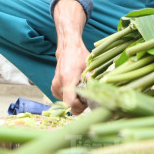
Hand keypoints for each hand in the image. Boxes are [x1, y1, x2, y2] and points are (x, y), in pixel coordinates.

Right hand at [52, 0, 89, 114]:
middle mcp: (58, 84)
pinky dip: (70, 96)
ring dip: (75, 100)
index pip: (70, 103)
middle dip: (79, 104)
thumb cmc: (80, 55)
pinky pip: (63, 98)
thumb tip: (99, 93)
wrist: (68, 47)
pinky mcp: (54, 87)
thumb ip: (93, 80)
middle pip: (68, 105)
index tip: (87, 101)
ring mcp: (55, 86)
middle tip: (87, 95)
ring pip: (66, 102)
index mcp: (67, 79)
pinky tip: (76, 88)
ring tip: (82, 89)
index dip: (80, 106)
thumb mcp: (90, 66)